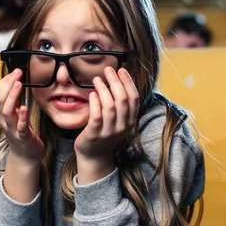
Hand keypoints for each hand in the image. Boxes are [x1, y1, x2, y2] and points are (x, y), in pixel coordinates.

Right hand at [0, 69, 44, 164]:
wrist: (26, 156)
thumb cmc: (22, 132)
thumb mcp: (16, 114)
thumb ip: (14, 101)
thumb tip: (15, 82)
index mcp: (2, 113)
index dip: (4, 81)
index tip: (14, 71)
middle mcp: (4, 120)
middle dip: (7, 85)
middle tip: (17, 73)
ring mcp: (12, 129)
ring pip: (6, 112)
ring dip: (12, 96)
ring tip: (18, 84)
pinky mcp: (23, 137)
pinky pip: (20, 126)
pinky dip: (21, 117)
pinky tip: (24, 107)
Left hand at [74, 67, 138, 182]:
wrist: (94, 155)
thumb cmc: (105, 132)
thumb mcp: (118, 120)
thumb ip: (120, 104)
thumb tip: (118, 79)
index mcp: (130, 121)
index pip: (134, 99)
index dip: (128, 82)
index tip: (121, 70)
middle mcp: (122, 127)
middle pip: (122, 100)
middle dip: (116, 82)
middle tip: (108, 69)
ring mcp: (109, 132)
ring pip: (110, 107)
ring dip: (104, 89)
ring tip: (97, 79)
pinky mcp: (95, 135)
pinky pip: (96, 116)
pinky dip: (95, 103)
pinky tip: (92, 94)